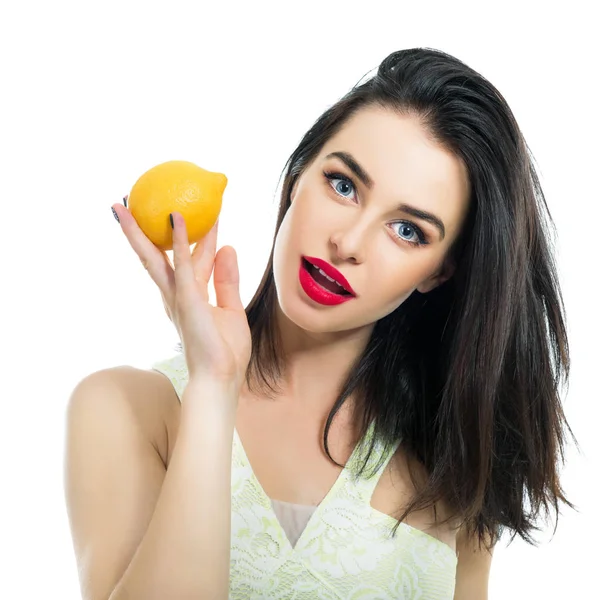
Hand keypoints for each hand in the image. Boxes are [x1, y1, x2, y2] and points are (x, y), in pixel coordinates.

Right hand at [112, 201, 251, 391]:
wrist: (221, 378)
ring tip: (127, 205)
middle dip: (143, 231)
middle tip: (132, 204)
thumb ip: (227, 279)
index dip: (188, 235)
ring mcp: (178, 297)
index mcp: (187, 297)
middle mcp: (176, 295)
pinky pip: (183, 264)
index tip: (191, 211)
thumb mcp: (231, 309)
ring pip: (156, 257)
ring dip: (142, 230)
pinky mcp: (187, 299)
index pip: (187, 258)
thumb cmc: (225, 351)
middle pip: (156, 256)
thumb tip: (228, 248)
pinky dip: (180, 241)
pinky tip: (176, 218)